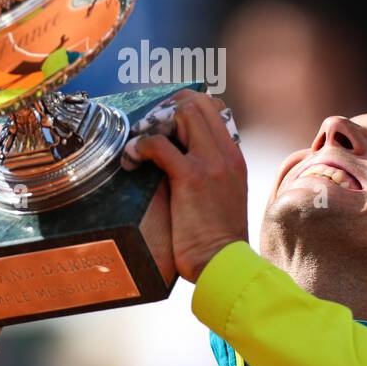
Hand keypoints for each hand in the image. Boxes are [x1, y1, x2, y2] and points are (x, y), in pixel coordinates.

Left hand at [125, 90, 247, 282]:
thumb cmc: (217, 238)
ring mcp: (211, 164)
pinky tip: (132, 160)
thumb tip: (179, 159)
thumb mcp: (224, 195)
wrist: (223, 262)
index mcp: (234, 157)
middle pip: (197, 103)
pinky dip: (140, 147)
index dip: (185, 106)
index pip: (214, 108)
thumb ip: (210, 173)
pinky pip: (159, 145)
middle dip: (167, 109)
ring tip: (141, 145)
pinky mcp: (191, 178)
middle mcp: (226, 154)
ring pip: (183, 113)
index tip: (165, 122)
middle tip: (148, 130)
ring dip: (154, 124)